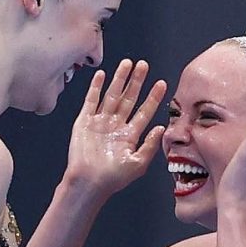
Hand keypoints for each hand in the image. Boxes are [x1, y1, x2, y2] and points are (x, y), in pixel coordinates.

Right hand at [65, 59, 165, 195]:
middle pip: (129, 98)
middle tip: (144, 65)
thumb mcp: (138, 164)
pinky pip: (91, 101)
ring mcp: (100, 122)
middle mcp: (116, 125)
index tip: (161, 83)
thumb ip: (149, 145)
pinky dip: (95, 87)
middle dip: (136, 81)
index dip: (153, 97)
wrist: (88, 183)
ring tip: (127, 63)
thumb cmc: (113, 178)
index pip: (144, 111)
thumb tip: (162, 127)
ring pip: (112, 95)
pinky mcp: (84, 122)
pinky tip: (102, 75)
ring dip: (119, 79)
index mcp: (129, 135)